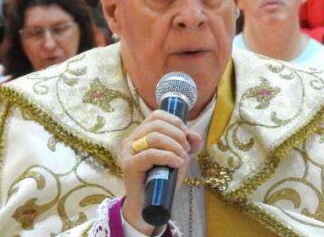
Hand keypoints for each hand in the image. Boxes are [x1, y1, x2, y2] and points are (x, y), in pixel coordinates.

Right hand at [120, 110, 200, 234]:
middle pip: (157, 124)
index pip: (157, 115)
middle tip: (186, 150)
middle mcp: (131, 140)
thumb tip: (195, 136)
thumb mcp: (177, 160)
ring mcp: (128, 152)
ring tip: (182, 158)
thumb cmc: (161, 181)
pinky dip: (168, 157)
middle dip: (178, 135)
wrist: (148, 207)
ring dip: (174, 146)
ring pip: (154, 137)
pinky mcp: (129, 165)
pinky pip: (151, 154)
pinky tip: (177, 164)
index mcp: (140, 134)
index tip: (187, 137)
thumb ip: (186, 147)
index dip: (175, 122)